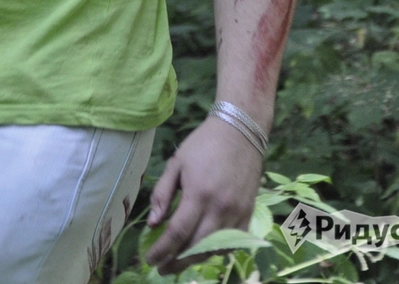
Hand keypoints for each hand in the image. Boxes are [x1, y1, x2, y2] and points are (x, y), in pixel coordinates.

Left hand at [143, 115, 263, 274]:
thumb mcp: (176, 163)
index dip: (162, 251)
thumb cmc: (204, 144)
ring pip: (214, 249)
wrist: (240, 131)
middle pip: (196, 248)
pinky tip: (203, 249)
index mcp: (199, 194)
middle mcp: (220, 208)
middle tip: (162, 268)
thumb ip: (162, 194)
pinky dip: (216, 250)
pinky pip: (232, 243)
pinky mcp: (248, 213)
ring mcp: (237, 213)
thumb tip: (152, 224)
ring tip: (179, 260)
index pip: (177, 233)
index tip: (149, 260)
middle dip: (176, 262)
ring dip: (195, 259)